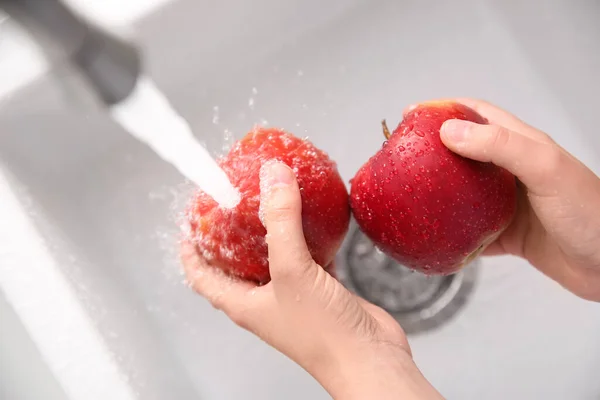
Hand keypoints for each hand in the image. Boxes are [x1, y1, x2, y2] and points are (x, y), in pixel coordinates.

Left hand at [181, 162, 442, 399]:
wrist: (369, 359)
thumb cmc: (323, 333)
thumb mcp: (292, 270)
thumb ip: (281, 221)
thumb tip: (272, 175)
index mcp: (243, 303)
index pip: (202, 275)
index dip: (191, 249)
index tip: (188, 221)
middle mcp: (264, 299)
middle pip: (237, 263)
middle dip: (232, 233)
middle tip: (232, 202)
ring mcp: (294, 295)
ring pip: (276, 256)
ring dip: (273, 231)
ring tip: (271, 201)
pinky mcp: (321, 290)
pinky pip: (309, 256)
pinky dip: (310, 236)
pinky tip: (317, 218)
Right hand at [413, 98, 599, 300]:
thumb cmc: (590, 212)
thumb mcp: (546, 169)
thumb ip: (500, 146)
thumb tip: (450, 131)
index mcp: (522, 146)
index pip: (477, 115)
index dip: (444, 109)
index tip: (412, 114)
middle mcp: (511, 172)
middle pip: (463, 154)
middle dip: (432, 151)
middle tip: (401, 156)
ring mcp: (509, 204)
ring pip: (462, 193)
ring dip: (437, 193)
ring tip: (408, 195)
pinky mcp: (507, 235)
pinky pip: (470, 232)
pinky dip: (451, 234)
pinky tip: (434, 237)